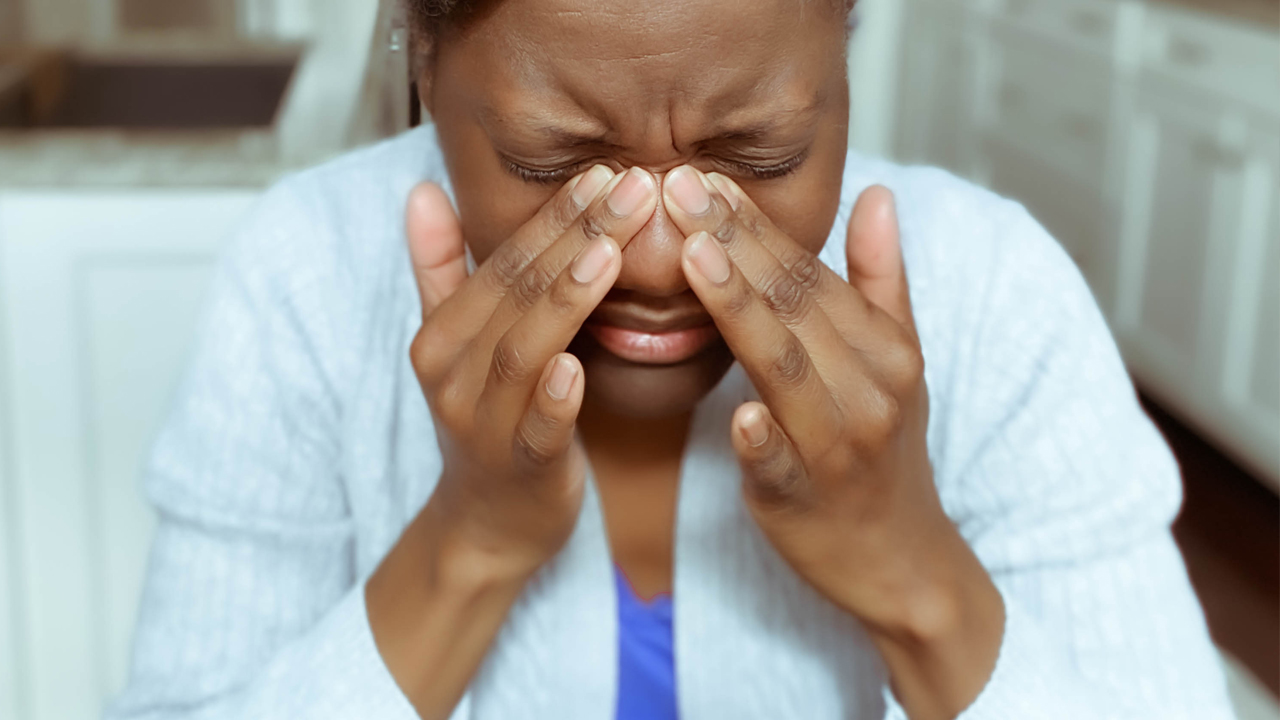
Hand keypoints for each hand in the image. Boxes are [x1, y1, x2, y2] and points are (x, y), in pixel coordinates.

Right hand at [367, 165, 658, 718]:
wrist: (487, 525)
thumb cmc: (488, 421)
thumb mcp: (454, 346)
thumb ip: (441, 270)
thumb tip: (420, 191)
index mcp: (443, 336)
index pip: (502, 262)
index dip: (554, 215)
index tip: (607, 171)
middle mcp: (453, 374)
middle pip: (518, 294)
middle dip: (576, 235)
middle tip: (634, 187)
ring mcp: (483, 424)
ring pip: (525, 351)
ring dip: (567, 299)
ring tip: (611, 252)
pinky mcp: (521, 469)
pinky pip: (538, 430)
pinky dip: (555, 398)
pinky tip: (580, 368)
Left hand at [662, 167, 1002, 718]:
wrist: (899, 557)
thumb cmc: (883, 451)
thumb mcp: (898, 361)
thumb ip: (882, 278)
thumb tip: (878, 193)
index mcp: (884, 350)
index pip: (812, 275)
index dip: (758, 225)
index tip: (705, 178)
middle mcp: (869, 390)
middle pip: (795, 306)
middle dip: (735, 244)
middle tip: (679, 187)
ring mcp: (840, 448)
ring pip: (785, 370)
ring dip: (741, 313)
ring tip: (693, 258)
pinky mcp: (805, 500)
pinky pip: (780, 465)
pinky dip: (760, 439)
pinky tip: (734, 413)